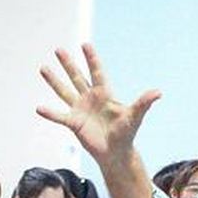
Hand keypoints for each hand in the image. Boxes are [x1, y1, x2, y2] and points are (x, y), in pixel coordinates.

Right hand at [36, 44, 160, 162]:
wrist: (116, 152)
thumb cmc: (126, 133)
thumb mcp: (135, 116)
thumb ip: (143, 103)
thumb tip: (158, 92)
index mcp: (105, 93)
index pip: (97, 72)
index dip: (91, 59)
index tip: (85, 44)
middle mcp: (90, 98)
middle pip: (77, 77)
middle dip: (68, 64)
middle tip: (59, 50)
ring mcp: (80, 109)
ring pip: (65, 91)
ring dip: (54, 80)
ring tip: (43, 68)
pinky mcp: (74, 123)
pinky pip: (60, 116)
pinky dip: (50, 113)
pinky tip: (39, 108)